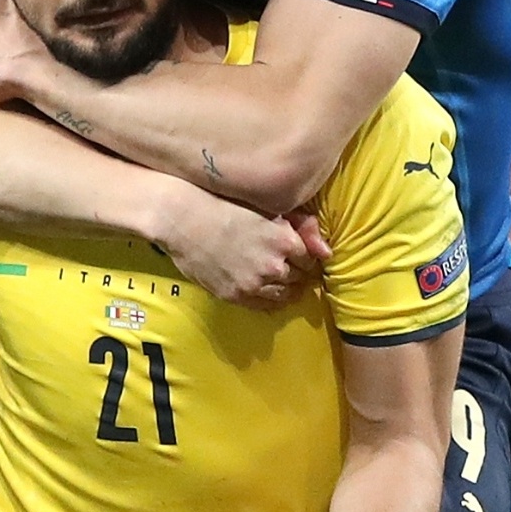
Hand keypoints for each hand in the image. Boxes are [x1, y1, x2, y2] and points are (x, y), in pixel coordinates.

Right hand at [157, 192, 328, 307]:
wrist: (183, 218)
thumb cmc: (224, 205)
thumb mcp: (267, 209)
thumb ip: (301, 227)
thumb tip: (326, 252)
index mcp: (286, 241)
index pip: (310, 260)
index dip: (303, 256)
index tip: (296, 254)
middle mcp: (274, 266)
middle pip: (299, 279)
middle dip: (295, 272)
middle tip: (285, 265)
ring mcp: (254, 284)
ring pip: (284, 295)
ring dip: (283, 288)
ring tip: (273, 277)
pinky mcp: (236, 295)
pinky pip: (263, 306)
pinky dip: (267, 299)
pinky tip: (261, 288)